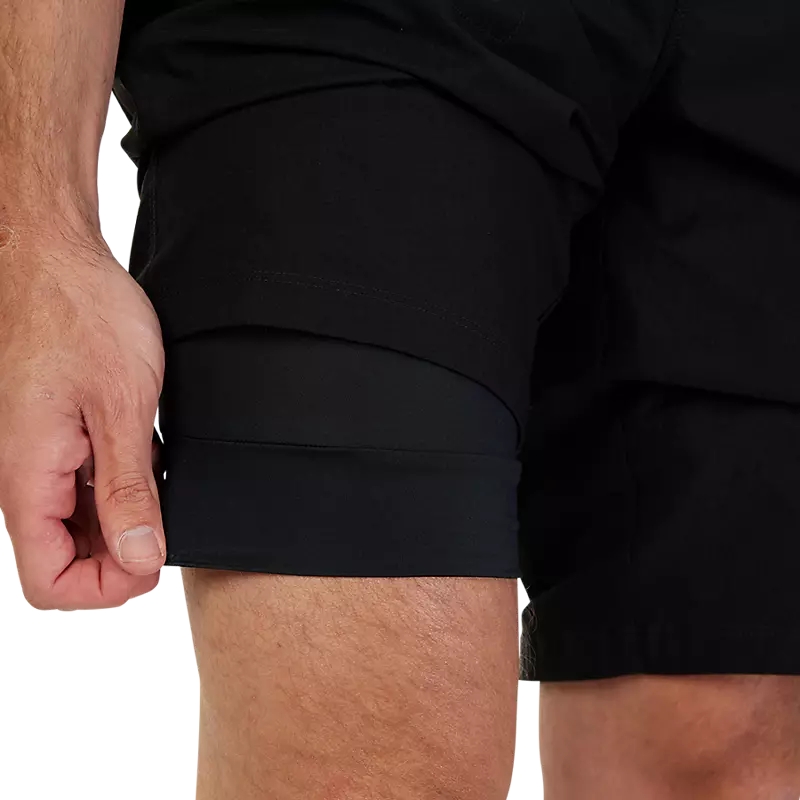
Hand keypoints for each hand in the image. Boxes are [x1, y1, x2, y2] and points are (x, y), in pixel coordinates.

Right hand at [0, 237, 166, 609]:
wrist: (57, 259)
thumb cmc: (82, 315)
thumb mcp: (122, 407)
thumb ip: (127, 489)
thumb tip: (139, 557)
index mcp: (28, 476)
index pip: (49, 580)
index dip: (106, 587)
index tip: (154, 562)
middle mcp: (24, 473)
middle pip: (63, 556)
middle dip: (119, 556)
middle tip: (169, 521)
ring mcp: (38, 455)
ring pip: (75, 523)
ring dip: (121, 519)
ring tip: (160, 484)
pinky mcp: (56, 435)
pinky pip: (81, 485)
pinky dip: (117, 486)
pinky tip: (148, 459)